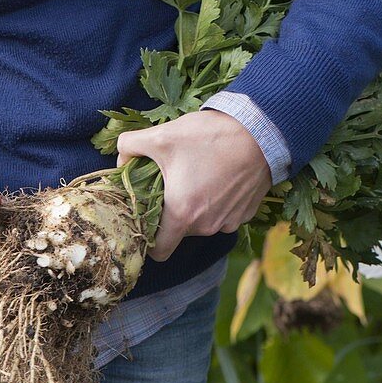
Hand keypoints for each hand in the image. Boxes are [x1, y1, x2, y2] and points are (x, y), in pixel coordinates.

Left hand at [116, 109, 272, 261]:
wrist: (261, 131)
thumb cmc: (210, 136)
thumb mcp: (162, 135)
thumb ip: (129, 146)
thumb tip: (120, 159)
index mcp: (182, 215)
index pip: (159, 251)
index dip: (149, 239)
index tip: (147, 219)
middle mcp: (207, 226)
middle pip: (180, 231)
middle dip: (173, 212)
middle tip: (171, 183)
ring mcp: (229, 222)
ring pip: (203, 222)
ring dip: (197, 206)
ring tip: (197, 175)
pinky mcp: (246, 214)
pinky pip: (223, 215)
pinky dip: (218, 202)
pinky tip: (219, 176)